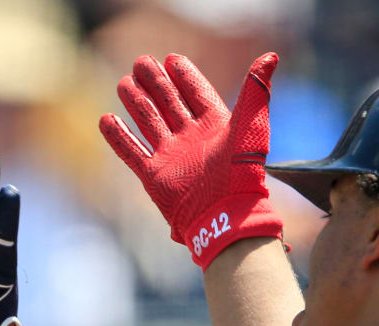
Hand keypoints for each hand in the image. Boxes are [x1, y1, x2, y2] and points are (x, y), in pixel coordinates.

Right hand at [100, 53, 283, 268]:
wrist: (224, 216)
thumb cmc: (242, 174)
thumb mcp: (251, 127)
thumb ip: (255, 91)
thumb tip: (271, 56)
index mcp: (215, 127)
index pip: (197, 93)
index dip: (185, 76)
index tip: (172, 58)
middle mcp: (191, 139)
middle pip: (168, 103)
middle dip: (155, 82)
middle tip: (141, 62)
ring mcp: (171, 157)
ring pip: (149, 122)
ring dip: (136, 102)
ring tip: (124, 83)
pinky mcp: (154, 177)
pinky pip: (132, 153)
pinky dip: (119, 137)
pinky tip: (106, 119)